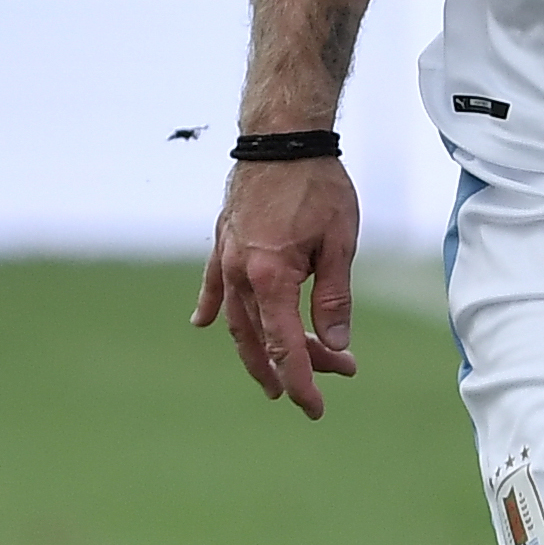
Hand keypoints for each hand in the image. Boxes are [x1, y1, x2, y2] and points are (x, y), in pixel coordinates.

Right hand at [194, 155, 362, 418]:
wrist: (283, 137)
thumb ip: (333, 298)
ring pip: (237, 318)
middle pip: (262, 337)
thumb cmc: (318, 186)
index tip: (316, 408)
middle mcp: (240, 273)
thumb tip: (336, 345)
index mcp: (271, 277)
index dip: (303, 381)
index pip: (286, 345)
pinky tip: (203, 324)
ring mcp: (227, 257)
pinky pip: (213, 282)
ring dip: (257, 347)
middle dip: (291, 366)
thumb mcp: (340, 245)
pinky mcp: (222, 239)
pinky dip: (211, 306)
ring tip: (274, 374)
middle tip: (321, 386)